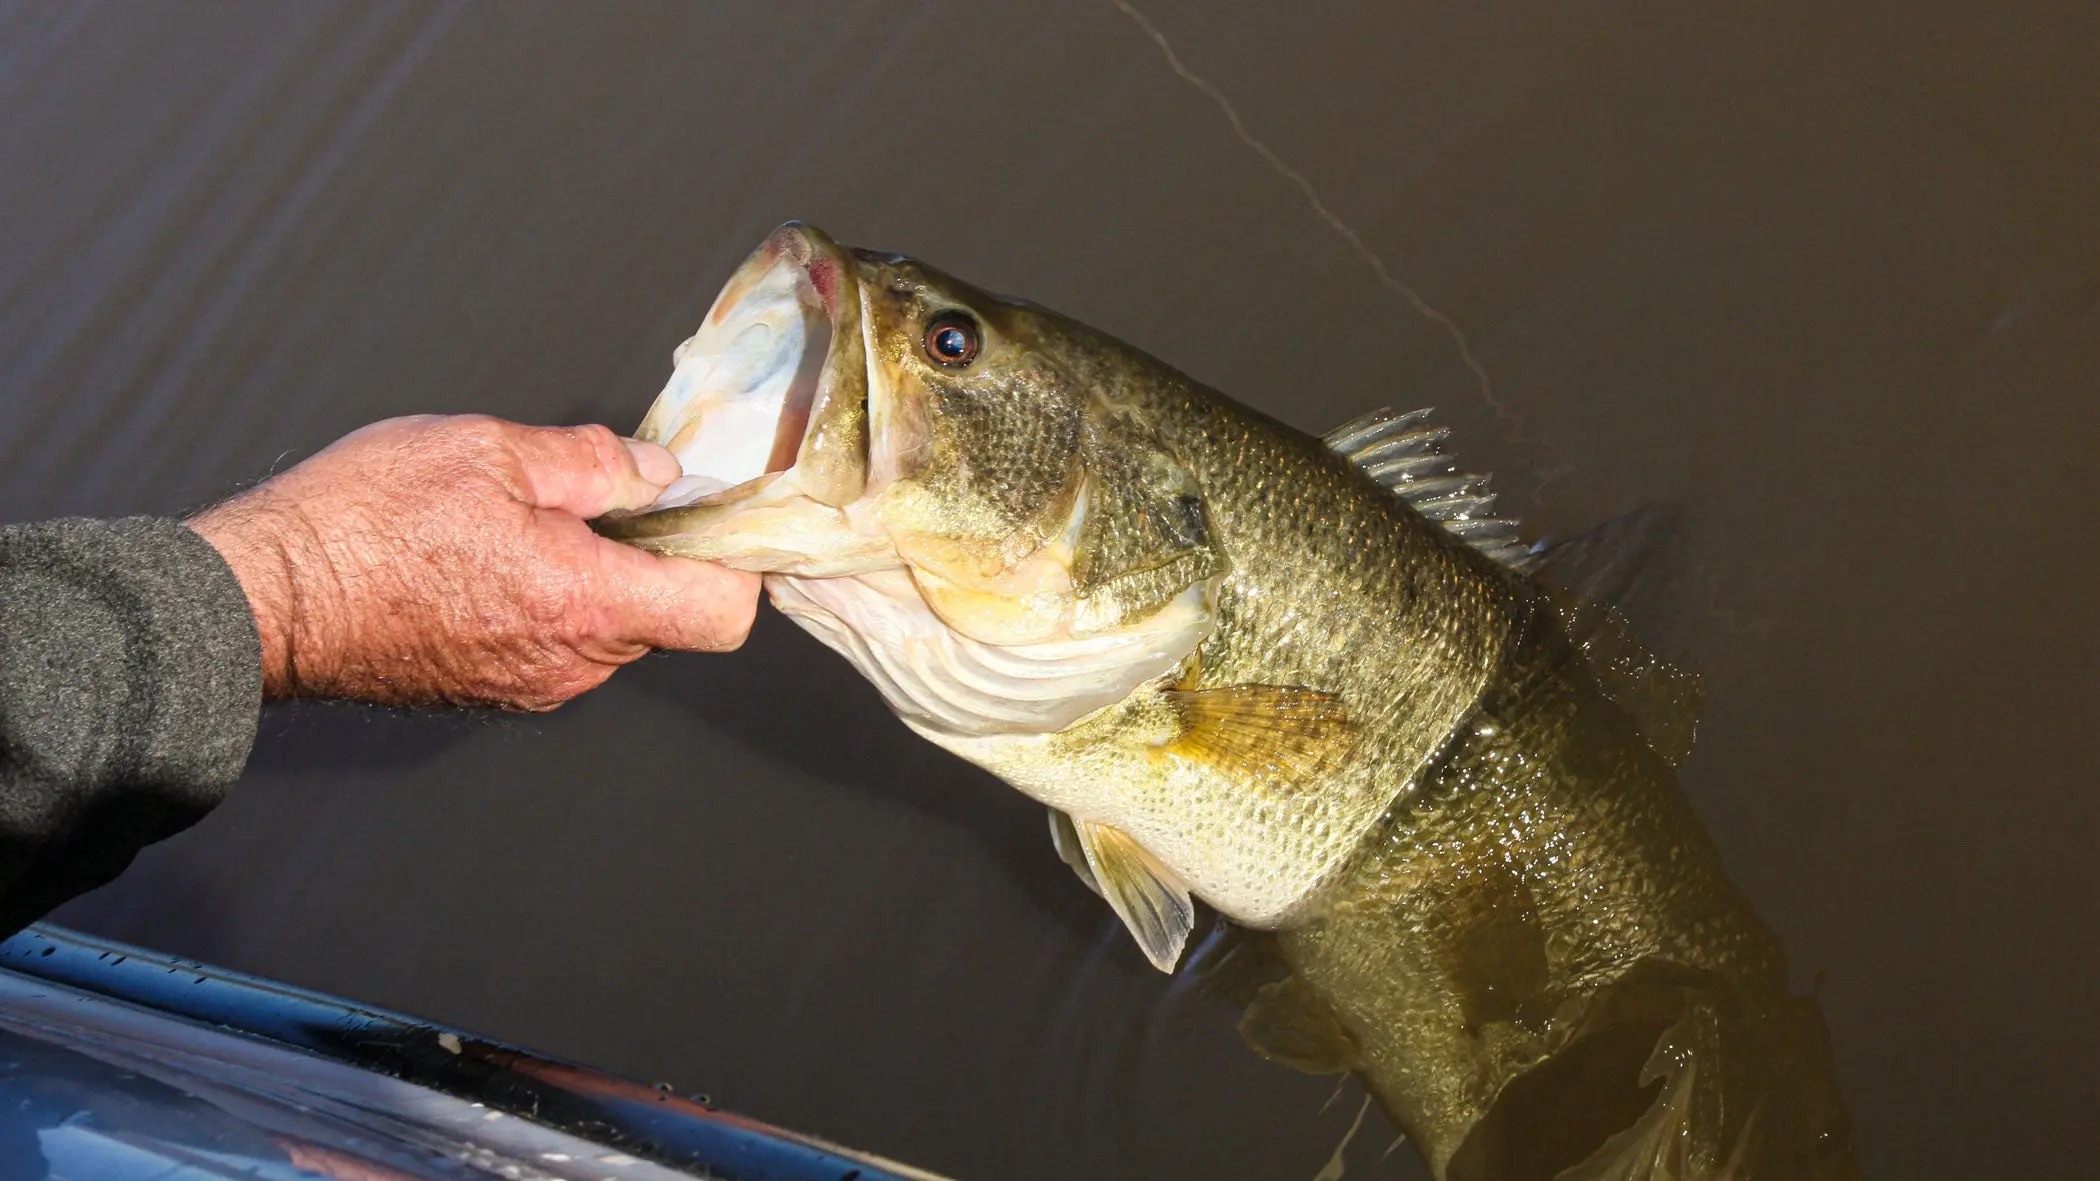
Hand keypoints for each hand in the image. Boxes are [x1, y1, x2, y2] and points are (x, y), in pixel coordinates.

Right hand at [187, 415, 759, 710]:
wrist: (260, 600)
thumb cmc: (359, 522)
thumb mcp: (486, 450)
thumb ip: (592, 461)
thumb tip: (657, 473)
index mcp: (584, 602)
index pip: (722, 613)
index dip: (734, 562)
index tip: (709, 519)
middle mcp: (569, 662)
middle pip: (667, 616)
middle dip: (651, 556)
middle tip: (597, 498)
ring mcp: (531, 686)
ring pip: (610, 631)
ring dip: (594, 577)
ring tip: (523, 524)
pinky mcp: (494, 692)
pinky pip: (557, 647)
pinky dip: (548, 603)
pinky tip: (489, 559)